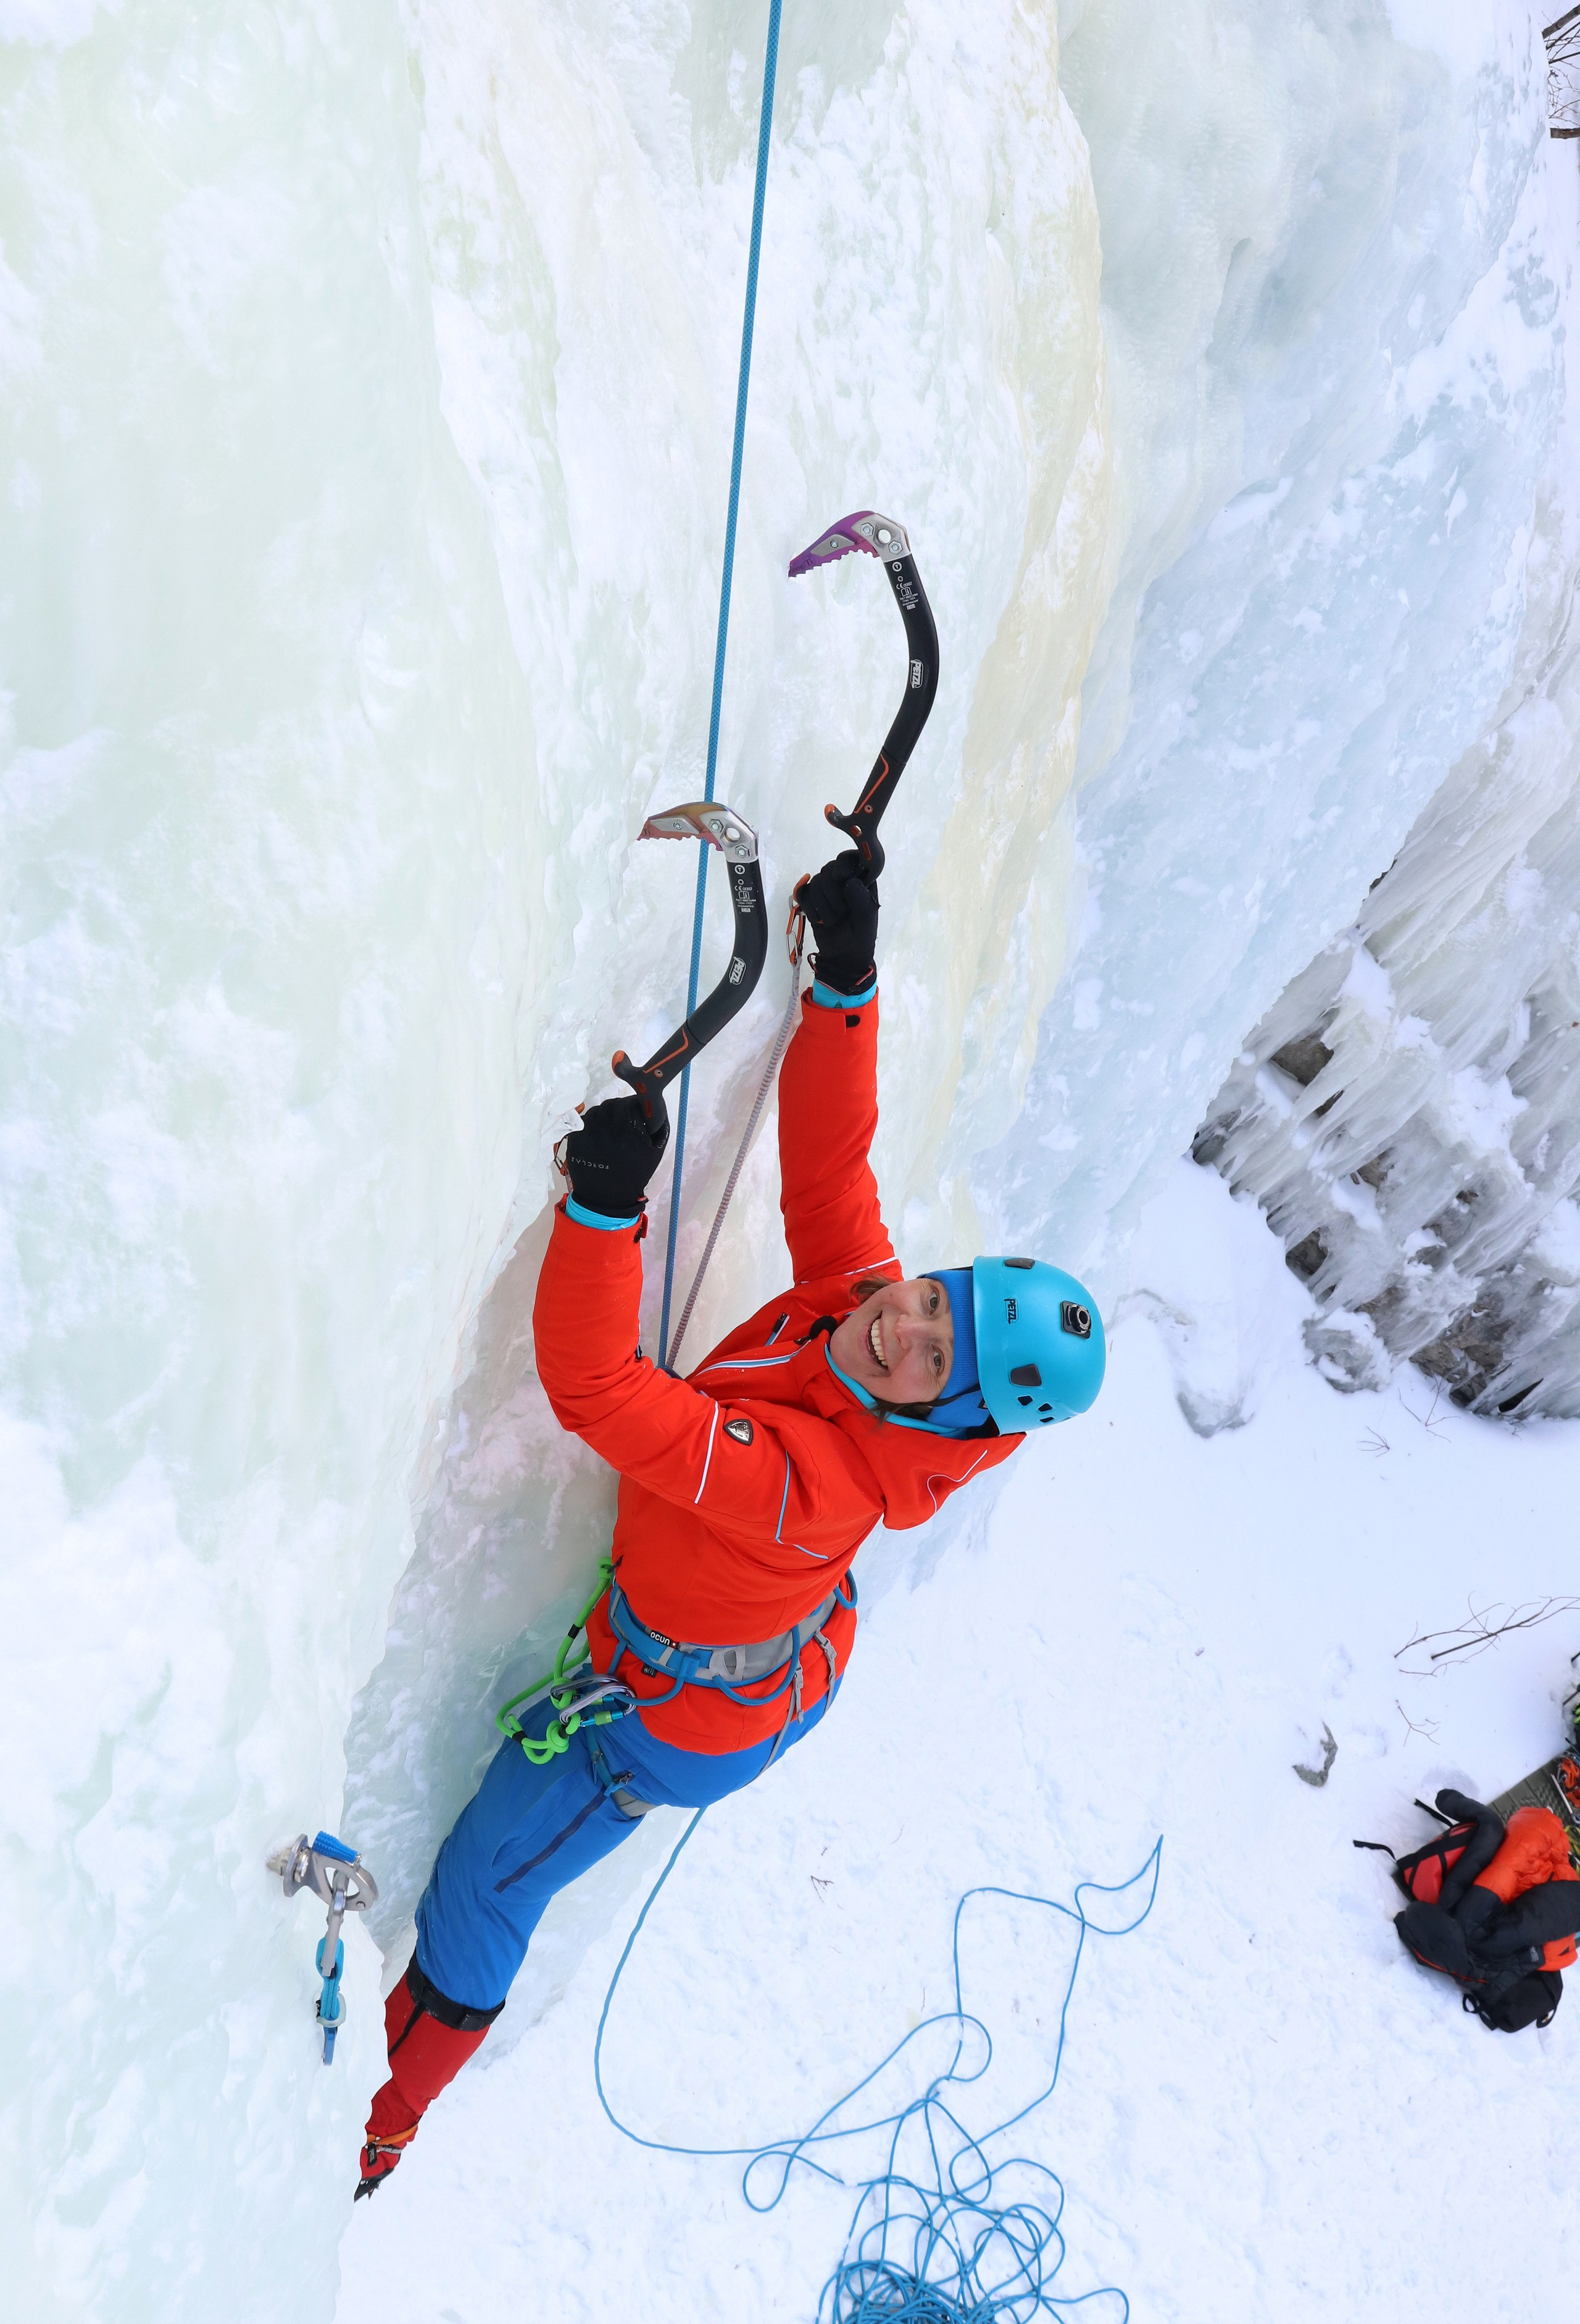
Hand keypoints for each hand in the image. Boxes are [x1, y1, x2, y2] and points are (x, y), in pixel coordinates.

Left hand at [561, 1094, 670, 1216]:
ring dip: (603, 1114)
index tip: (635, 1109)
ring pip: (595, 1111)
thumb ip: (659, 1125)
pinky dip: (591, 1124)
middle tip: (622, 1116)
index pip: (627, 1103)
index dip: (632, 1103)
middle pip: (609, 1105)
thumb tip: (653, 1104)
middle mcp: (606, 1129)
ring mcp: (587, 1134)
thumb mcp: (655, 1152)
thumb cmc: (634, 1175)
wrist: (607, 1199)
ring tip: (609, 1125)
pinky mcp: (575, 1140)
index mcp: (627, 1130)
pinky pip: (582, 1123)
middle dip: (617, 1107)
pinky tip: (597, 1134)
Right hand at [797, 849, 878, 993]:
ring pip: (815, 882)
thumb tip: (849, 881)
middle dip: (832, 893)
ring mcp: (826, 890)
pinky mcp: (812, 900)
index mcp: (862, 881)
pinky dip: (809, 907)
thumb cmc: (860, 938)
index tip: (842, 879)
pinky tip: (817, 919)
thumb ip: (861, 900)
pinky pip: (803, 893)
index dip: (843, 865)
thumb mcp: (866, 921)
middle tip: (841, 912)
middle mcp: (843, 881)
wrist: (842, 958)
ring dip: (822, 905)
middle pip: (828, 869)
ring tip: (832, 920)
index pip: (851, 858)